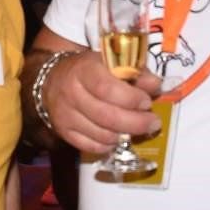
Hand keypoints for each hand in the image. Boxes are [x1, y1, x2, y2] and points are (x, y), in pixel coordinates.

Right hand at [44, 50, 160, 152]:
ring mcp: (65, 115)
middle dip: (136, 122)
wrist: (53, 79)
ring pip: (101, 135)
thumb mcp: (110, 62)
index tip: (147, 102)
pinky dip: (109, 145)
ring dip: (125, 135)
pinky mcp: (64, 132)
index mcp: (84, 70)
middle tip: (153, 122)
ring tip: (136, 128)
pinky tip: (118, 136)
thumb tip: (155, 85)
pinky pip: (91, 147)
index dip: (131, 98)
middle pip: (107, 116)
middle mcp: (72, 93)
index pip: (108, 88)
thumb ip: (135, 72)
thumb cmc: (89, 69)